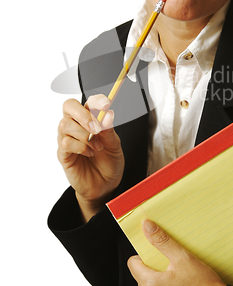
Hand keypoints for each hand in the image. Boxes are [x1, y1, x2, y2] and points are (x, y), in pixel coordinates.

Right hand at [57, 94, 124, 221]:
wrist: (105, 185)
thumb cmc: (109, 162)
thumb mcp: (115, 145)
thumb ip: (110, 130)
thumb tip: (108, 114)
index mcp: (91, 119)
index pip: (88, 101)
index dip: (95, 100)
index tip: (106, 104)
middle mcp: (76, 126)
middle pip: (68, 106)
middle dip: (83, 114)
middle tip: (97, 127)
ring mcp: (67, 138)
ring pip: (65, 124)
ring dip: (84, 135)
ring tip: (97, 146)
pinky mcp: (63, 154)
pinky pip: (65, 143)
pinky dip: (80, 147)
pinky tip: (89, 153)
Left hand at [128, 220, 229, 285]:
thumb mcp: (183, 257)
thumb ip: (161, 241)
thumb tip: (147, 227)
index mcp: (150, 285)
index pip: (132, 263)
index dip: (144, 255)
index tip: (157, 253)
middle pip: (140, 274)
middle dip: (153, 267)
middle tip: (172, 265)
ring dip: (159, 280)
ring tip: (177, 277)